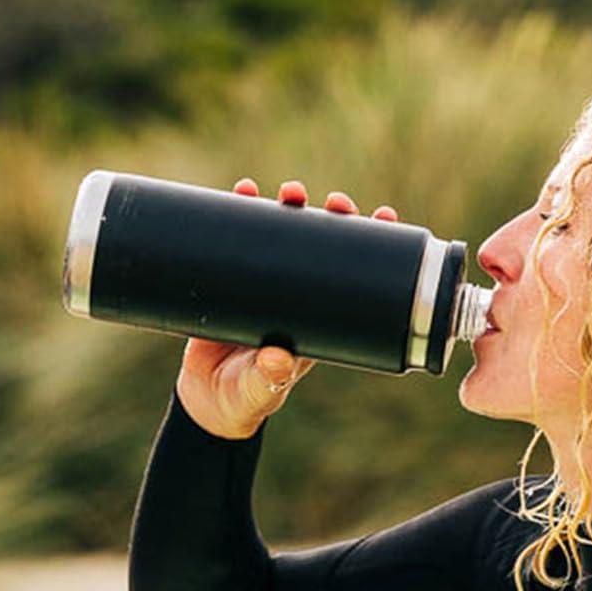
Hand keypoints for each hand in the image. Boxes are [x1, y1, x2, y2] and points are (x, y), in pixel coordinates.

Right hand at [176, 178, 400, 439]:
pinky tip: (243, 190)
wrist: (206, 400)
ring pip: (284, 233)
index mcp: (320, 316)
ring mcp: (267, 282)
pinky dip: (240, 212)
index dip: (371, 244)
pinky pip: (240, 237)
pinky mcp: (233, 277)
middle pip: (324, 244)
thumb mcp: (259, 390)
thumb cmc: (244, 398)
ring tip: (289, 192)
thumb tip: (277, 359)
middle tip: (335, 202)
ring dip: (289, 207)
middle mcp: (299, 294)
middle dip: (333, 217)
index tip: (384, 216)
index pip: (353, 273)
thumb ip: (268, 380)